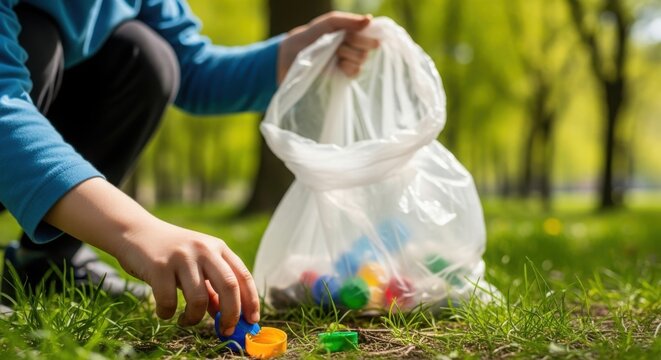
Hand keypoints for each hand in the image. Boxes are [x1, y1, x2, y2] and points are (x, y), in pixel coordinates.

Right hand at [117, 219, 259, 332]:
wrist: (136, 232)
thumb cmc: (171, 253)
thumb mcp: (197, 264)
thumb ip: (212, 287)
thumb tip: (225, 316)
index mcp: (218, 247)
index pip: (243, 276)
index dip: (251, 301)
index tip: (251, 321)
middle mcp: (203, 249)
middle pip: (229, 286)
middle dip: (231, 314)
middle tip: (225, 330)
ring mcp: (181, 256)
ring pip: (199, 299)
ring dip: (194, 318)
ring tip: (186, 320)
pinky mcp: (159, 266)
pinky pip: (169, 301)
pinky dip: (168, 313)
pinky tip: (165, 311)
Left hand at [277, 11, 379, 82]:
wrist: (294, 55)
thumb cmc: (311, 36)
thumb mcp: (329, 23)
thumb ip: (349, 20)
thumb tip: (370, 19)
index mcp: (353, 33)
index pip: (372, 33)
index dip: (366, 34)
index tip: (352, 34)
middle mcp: (355, 47)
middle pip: (370, 46)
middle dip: (355, 42)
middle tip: (341, 42)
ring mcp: (351, 62)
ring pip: (363, 58)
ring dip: (348, 54)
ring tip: (335, 53)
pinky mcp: (346, 76)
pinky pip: (357, 71)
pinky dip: (348, 66)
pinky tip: (338, 64)